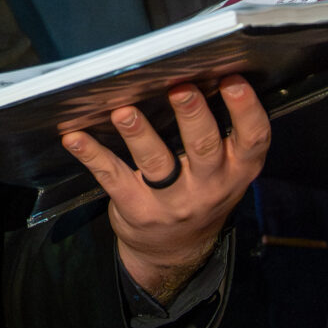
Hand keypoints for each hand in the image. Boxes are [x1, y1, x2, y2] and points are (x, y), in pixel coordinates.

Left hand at [61, 77, 270, 300]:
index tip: (232, 81)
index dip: (245, 110)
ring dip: (139, 134)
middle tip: (180, 88)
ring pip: (157, 163)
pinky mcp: (137, 209)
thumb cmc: (200, 193)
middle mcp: (209, 186)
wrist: (175, 251)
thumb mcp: (225, 171)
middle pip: (203, 148)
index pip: (252, 139)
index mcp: (237, 170)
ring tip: (124, 111)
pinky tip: (75, 137)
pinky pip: (113, 177)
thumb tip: (197, 76)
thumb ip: (221, 135)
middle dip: (192, 115)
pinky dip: (92, 154)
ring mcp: (172, 201)